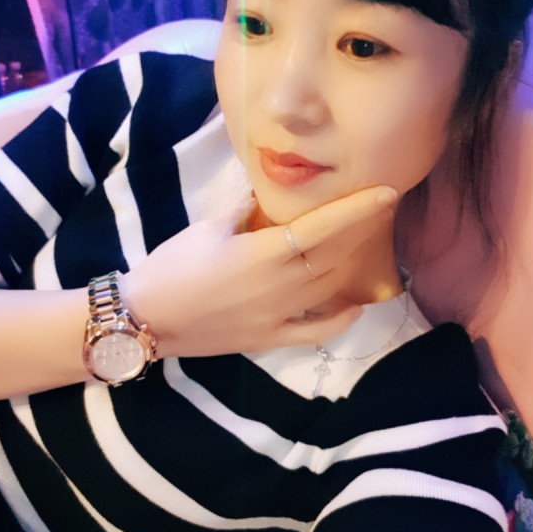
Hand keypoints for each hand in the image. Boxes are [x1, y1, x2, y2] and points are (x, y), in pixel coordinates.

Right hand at [122, 185, 396, 357]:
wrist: (145, 318)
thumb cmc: (172, 267)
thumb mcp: (207, 228)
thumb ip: (244, 211)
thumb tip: (266, 195)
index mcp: (264, 254)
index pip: (323, 228)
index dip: (357, 210)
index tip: (387, 192)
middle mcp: (280, 287)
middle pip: (334, 256)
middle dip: (362, 232)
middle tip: (382, 210)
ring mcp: (279, 317)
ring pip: (329, 289)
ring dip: (352, 266)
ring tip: (368, 244)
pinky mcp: (270, 339)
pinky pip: (313, 332)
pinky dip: (339, 320)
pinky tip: (355, 306)